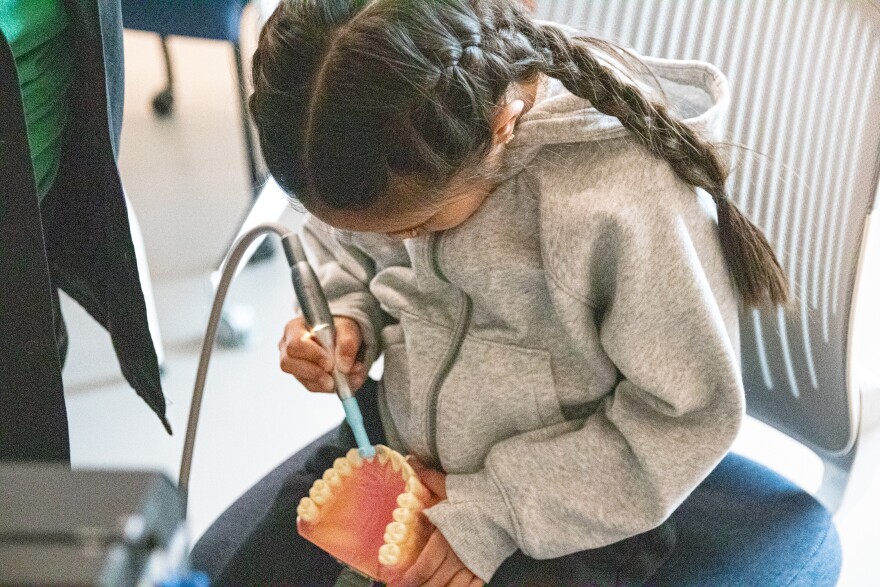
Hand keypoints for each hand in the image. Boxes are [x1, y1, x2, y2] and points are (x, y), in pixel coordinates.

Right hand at [278, 315, 367, 392]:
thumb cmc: (338, 328)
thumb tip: (343, 366)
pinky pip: (313, 386)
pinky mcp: (303, 377)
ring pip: (303, 379)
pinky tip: (347, 380)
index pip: (295, 344)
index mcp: (294, 328)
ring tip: (350, 376)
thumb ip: (347, 342)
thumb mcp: (347, 328)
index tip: (330, 364)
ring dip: (327, 382)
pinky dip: (332, 386)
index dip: (312, 356)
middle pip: (289, 364)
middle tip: (334, 379)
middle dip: (315, 373)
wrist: (342, 337)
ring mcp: (293, 364)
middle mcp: (287, 346)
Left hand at [388, 460, 483, 586]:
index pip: (421, 568)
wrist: (508, 504)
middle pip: (433, 583)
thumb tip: (411, 461)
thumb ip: (428, 477)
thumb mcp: (449, 485)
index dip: (408, 579)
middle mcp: (455, 558)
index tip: (398, 583)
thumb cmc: (477, 495)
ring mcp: (471, 566)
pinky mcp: (485, 568)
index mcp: (443, 541)